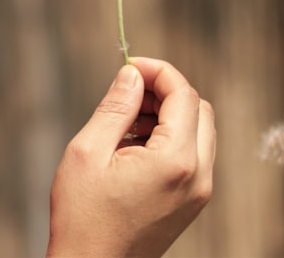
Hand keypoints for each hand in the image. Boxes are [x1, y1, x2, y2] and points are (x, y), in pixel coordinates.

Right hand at [47, 57, 215, 257]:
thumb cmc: (82, 218)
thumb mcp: (87, 152)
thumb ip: (116, 107)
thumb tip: (132, 74)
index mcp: (176, 160)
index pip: (184, 94)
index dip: (158, 71)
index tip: (131, 66)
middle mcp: (199, 175)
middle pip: (199, 109)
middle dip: (166, 92)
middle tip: (128, 93)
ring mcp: (200, 192)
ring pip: (199, 131)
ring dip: (168, 115)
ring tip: (125, 123)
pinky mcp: (193, 202)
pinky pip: (194, 155)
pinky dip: (171, 140)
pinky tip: (134, 146)